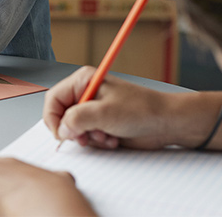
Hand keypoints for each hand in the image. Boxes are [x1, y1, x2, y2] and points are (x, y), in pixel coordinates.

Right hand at [43, 66, 172, 149]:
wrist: (167, 123)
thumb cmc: (143, 110)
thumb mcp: (104, 113)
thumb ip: (76, 119)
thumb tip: (61, 129)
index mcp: (83, 81)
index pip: (54, 99)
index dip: (53, 118)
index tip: (60, 134)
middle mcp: (86, 93)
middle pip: (62, 115)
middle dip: (74, 130)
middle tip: (85, 138)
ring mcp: (94, 109)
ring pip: (74, 128)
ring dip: (88, 137)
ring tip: (105, 136)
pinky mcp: (101, 123)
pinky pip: (87, 136)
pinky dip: (97, 141)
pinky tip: (111, 139)